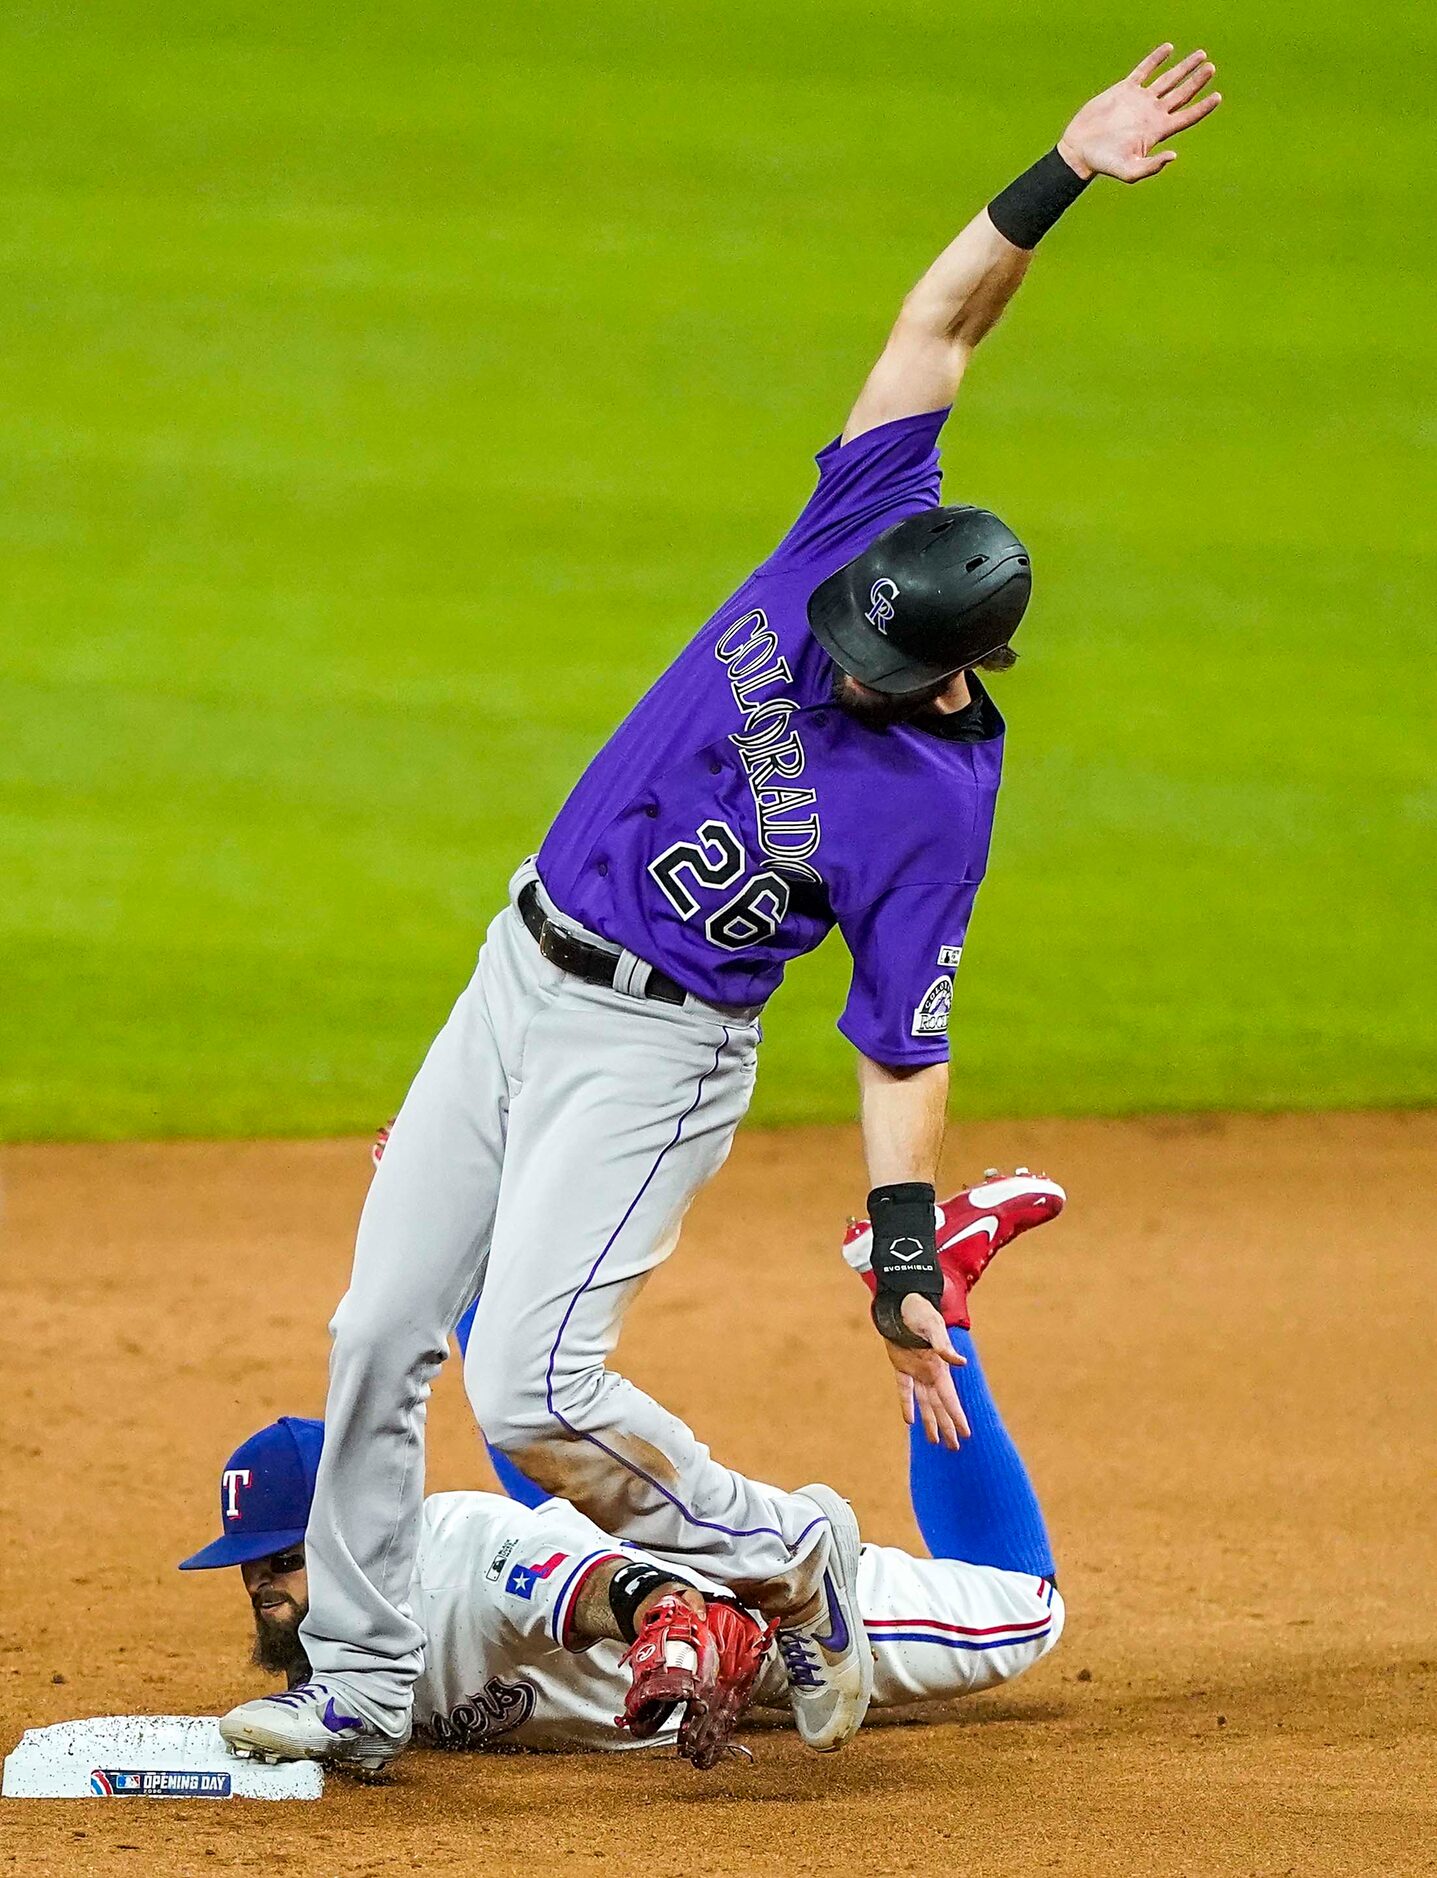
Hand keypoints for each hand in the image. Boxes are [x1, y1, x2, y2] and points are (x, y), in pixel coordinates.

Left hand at [881, 1295, 969, 1448]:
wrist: (901, 1302)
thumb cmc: (919, 1311)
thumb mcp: (933, 1327)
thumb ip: (945, 1346)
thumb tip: (961, 1363)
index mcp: (939, 1368)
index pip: (950, 1399)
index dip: (957, 1417)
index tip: (967, 1434)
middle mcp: (930, 1373)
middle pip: (940, 1406)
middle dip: (947, 1427)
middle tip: (954, 1448)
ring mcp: (916, 1370)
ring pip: (924, 1403)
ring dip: (929, 1422)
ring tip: (935, 1442)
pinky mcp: (900, 1365)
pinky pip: (904, 1389)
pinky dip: (907, 1404)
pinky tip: (909, 1421)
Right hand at [1059, 45, 1221, 184]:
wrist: (1080, 149)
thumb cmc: (1104, 163)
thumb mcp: (1129, 171)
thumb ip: (1151, 167)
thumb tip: (1174, 156)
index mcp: (1157, 130)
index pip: (1187, 116)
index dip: (1203, 107)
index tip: (1217, 96)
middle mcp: (1152, 113)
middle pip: (1181, 94)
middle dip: (1197, 81)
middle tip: (1210, 69)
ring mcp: (1140, 100)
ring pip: (1167, 80)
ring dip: (1184, 68)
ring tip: (1201, 56)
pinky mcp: (1125, 90)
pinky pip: (1144, 71)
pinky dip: (1156, 59)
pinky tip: (1168, 49)